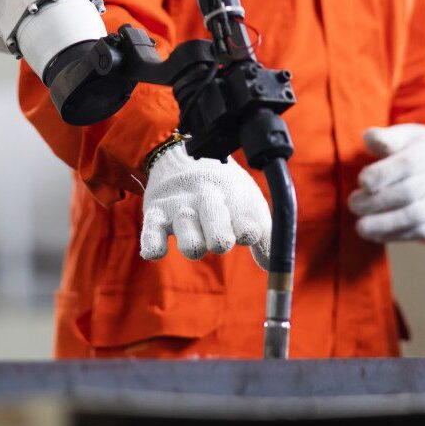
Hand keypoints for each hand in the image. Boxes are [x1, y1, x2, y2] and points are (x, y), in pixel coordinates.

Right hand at [140, 143, 270, 268]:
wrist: (184, 157)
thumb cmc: (224, 193)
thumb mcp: (247, 206)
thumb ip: (264, 238)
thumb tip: (273, 268)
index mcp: (234, 200)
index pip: (245, 220)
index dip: (249, 231)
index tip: (250, 234)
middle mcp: (207, 200)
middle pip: (214, 218)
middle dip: (219, 237)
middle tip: (221, 243)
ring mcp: (180, 207)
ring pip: (185, 228)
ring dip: (191, 244)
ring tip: (195, 248)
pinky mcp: (155, 213)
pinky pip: (150, 231)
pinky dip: (152, 243)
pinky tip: (156, 253)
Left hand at [349, 124, 424, 242]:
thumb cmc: (413, 150)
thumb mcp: (402, 136)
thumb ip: (384, 138)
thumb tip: (368, 137)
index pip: (407, 165)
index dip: (382, 174)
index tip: (362, 180)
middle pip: (408, 193)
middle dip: (377, 201)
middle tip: (352, 203)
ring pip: (416, 217)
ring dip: (385, 224)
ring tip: (360, 226)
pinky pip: (417, 232)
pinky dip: (393, 235)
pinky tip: (372, 233)